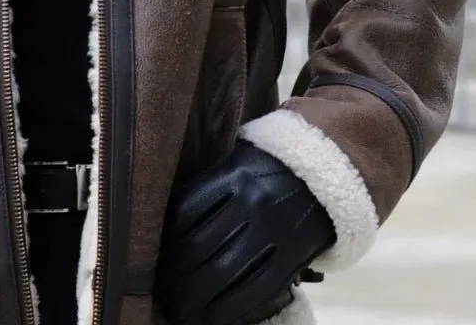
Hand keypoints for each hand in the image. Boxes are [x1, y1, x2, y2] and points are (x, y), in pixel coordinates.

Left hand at [154, 141, 335, 324]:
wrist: (322, 178)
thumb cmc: (265, 172)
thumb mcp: (234, 165)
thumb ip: (206, 189)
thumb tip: (167, 226)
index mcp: (232, 175)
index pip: (186, 213)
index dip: (166, 243)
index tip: (153, 262)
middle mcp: (252, 202)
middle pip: (201, 248)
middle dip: (176, 278)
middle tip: (162, 296)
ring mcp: (273, 231)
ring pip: (226, 273)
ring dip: (197, 298)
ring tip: (180, 312)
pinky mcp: (292, 256)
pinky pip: (257, 289)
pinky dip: (232, 308)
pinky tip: (213, 316)